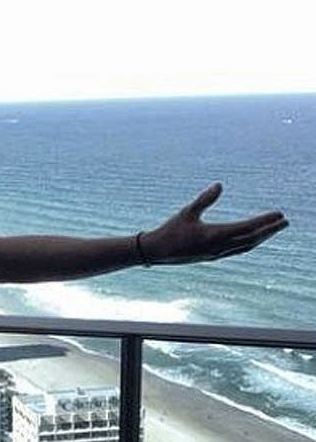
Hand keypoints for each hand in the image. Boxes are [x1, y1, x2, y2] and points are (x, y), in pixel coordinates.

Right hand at [141, 183, 287, 264]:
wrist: (156, 252)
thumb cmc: (170, 230)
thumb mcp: (186, 212)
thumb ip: (204, 199)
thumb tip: (220, 185)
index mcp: (214, 235)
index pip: (246, 228)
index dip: (264, 221)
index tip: (279, 214)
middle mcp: (219, 247)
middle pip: (252, 239)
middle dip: (270, 230)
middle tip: (285, 221)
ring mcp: (217, 253)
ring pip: (246, 246)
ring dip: (262, 238)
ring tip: (273, 230)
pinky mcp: (213, 256)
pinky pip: (238, 250)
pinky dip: (250, 243)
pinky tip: (253, 239)